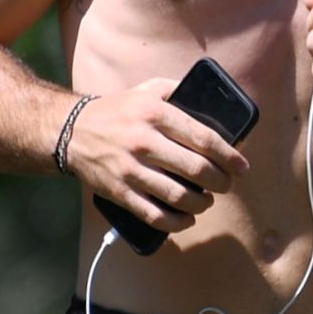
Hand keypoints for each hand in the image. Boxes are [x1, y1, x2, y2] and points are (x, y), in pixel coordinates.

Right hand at [69, 75, 248, 234]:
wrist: (71, 132)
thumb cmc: (117, 111)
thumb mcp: (147, 90)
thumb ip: (177, 90)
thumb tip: (212, 102)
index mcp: (155, 114)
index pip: (204, 138)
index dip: (229, 156)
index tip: (241, 166)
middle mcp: (144, 142)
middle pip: (197, 170)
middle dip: (221, 182)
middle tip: (227, 184)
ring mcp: (131, 170)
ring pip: (180, 197)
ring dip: (202, 203)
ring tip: (207, 200)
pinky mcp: (121, 193)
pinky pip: (156, 216)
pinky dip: (178, 223)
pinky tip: (187, 219)